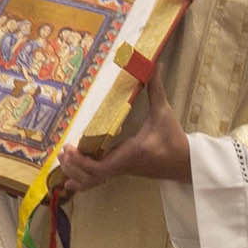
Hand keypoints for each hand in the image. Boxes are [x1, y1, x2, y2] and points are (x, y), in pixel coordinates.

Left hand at [58, 84, 190, 191]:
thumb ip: (156, 89)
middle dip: (73, 166)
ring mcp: (121, 171)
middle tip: (62, 150)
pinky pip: (98, 182)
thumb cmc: (174, 138)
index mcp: (130, 153)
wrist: (185, 162)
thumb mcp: (164, 112)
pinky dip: (83, 182)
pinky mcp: (121, 172)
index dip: (82, 162)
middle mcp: (123, 166)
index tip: (70, 147)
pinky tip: (70, 180)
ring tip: (64, 158)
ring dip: (75, 174)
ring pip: (93, 183)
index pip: (101, 168)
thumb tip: (153, 65)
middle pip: (91, 177)